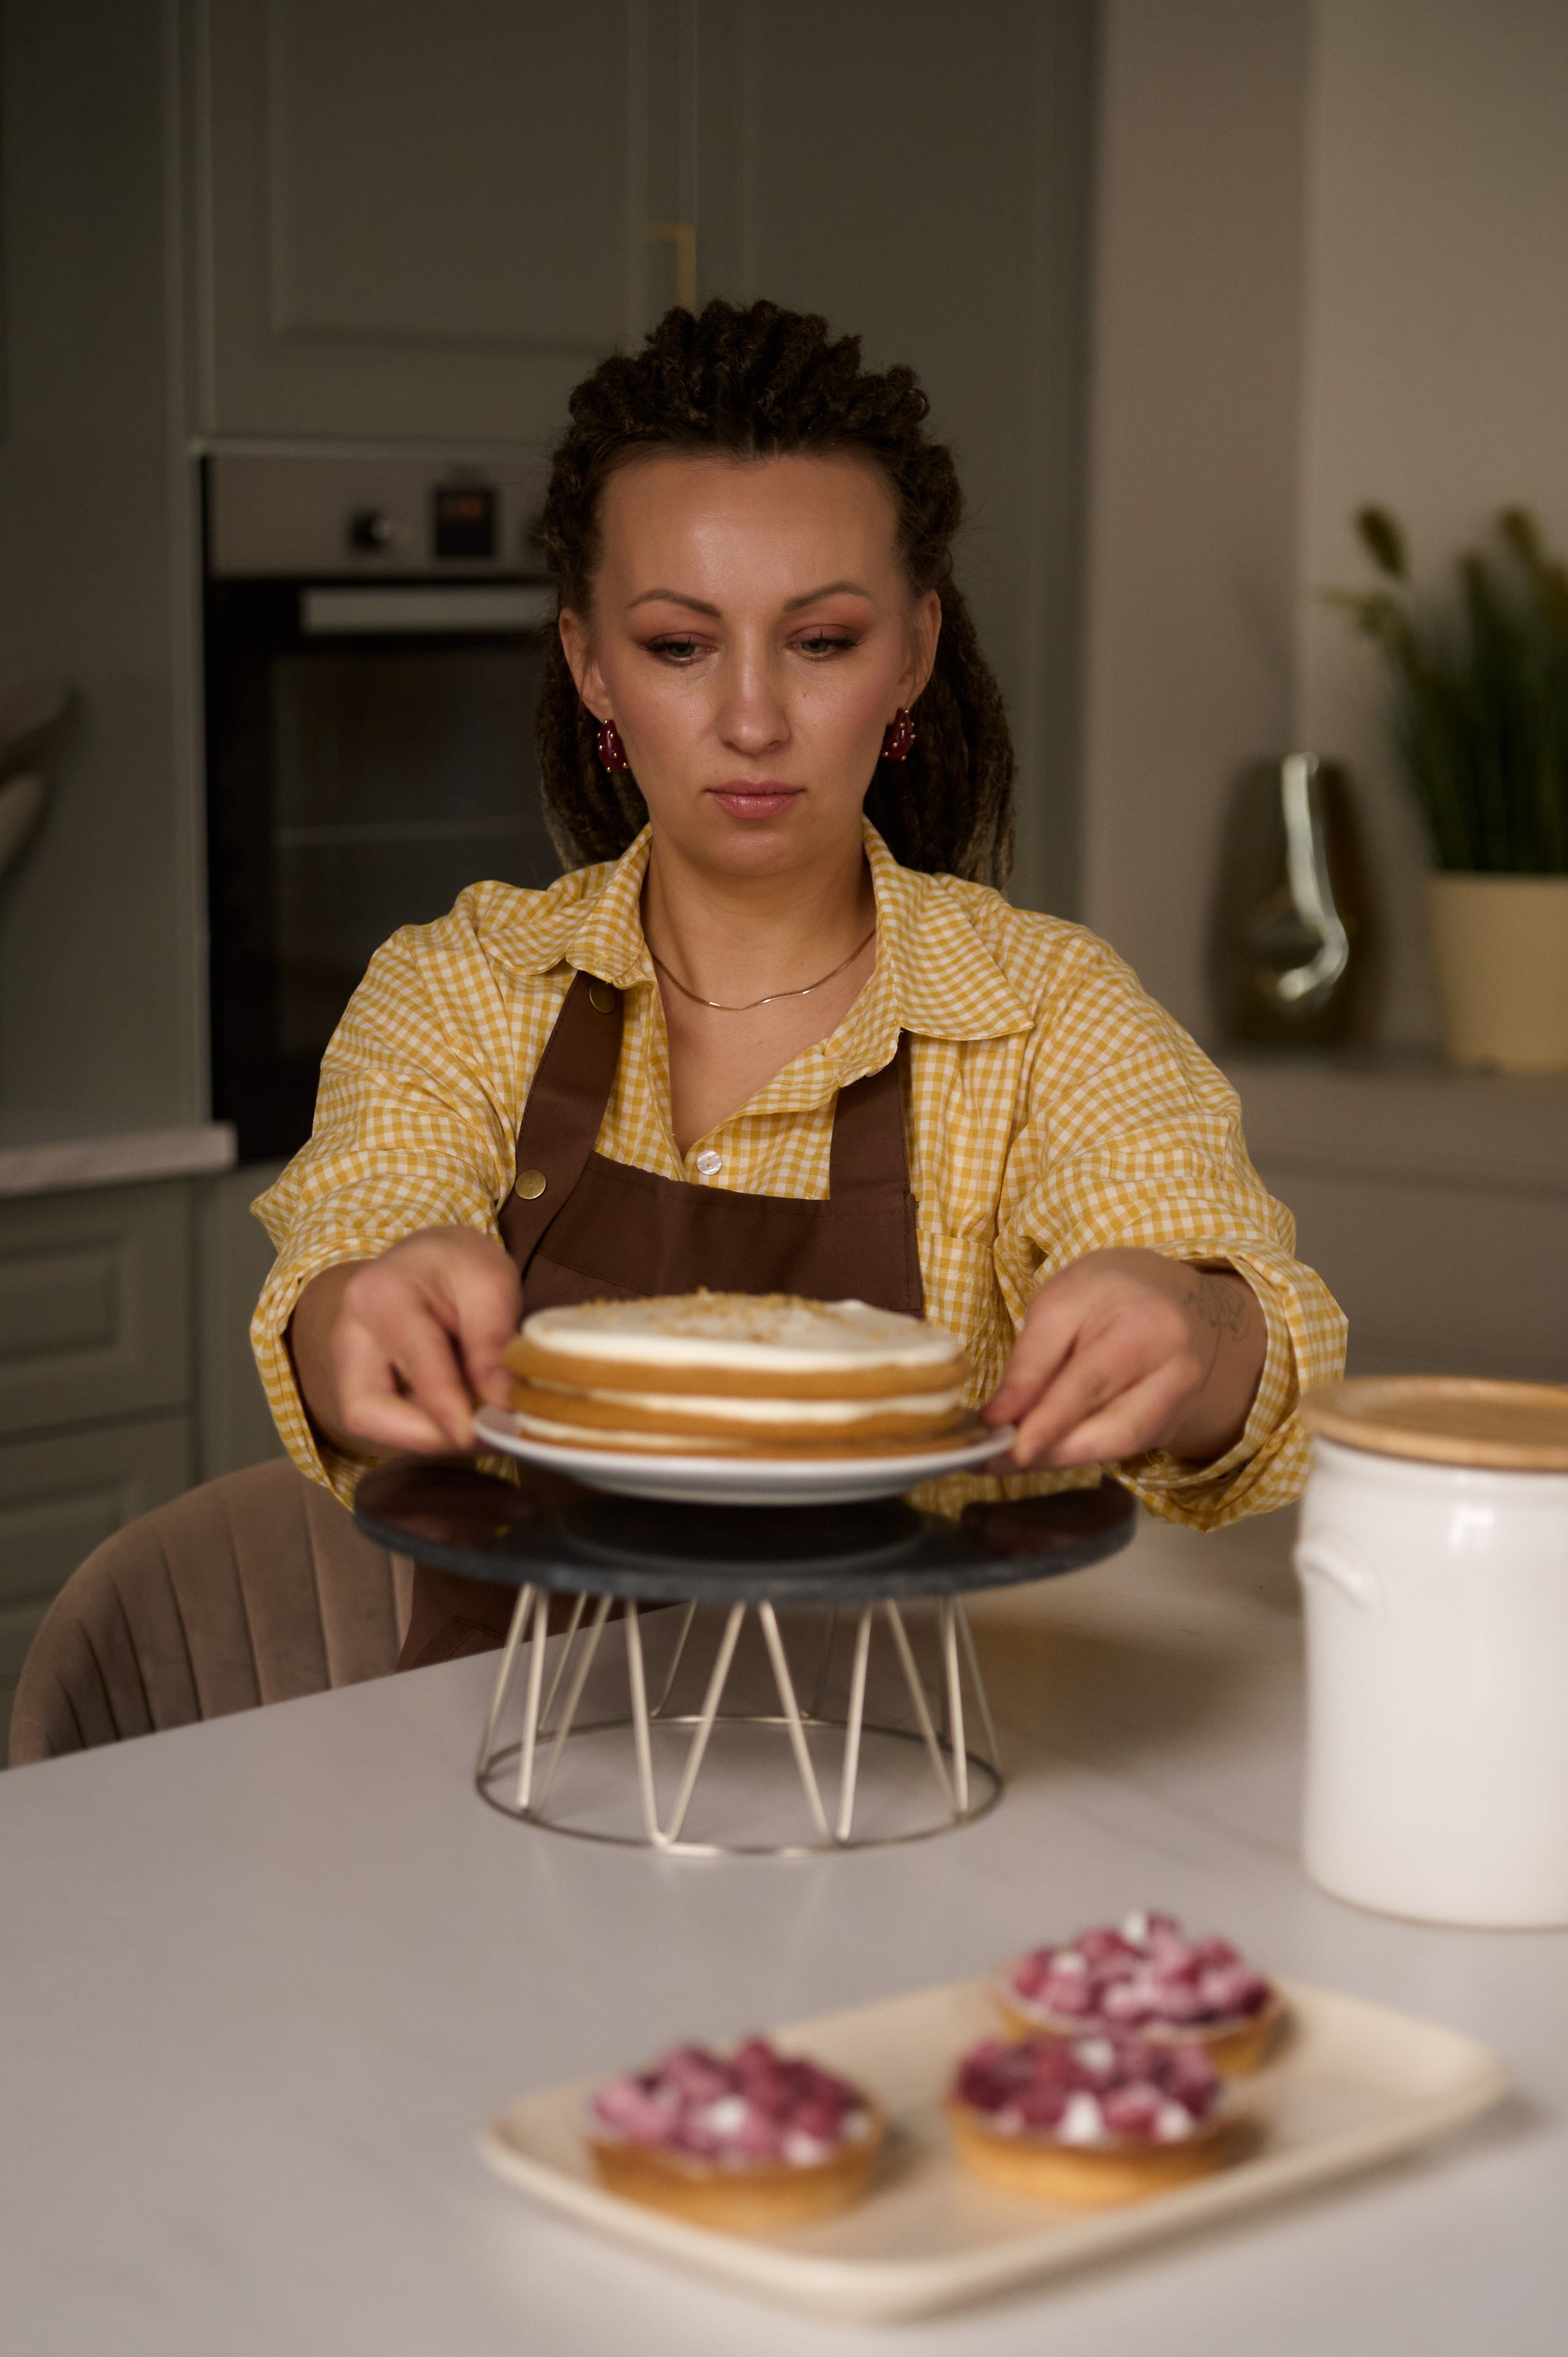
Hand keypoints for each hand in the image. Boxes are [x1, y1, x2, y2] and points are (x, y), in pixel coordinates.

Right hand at [289, 1227, 520, 1456]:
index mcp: (384, 1293)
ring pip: (370, 1423)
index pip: (415, 1360)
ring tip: (480, 1424)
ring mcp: (348, 1363)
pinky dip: (426, 1429)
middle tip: (482, 1436)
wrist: (429, 1259)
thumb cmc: (461, 1266)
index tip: (474, 1434)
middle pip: (366, 1409)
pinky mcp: (358, 1385)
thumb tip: (504, 1402)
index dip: (444, 1405)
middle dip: (424, 1435)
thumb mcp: (492, 1284)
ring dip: (427, 1435)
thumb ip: (494, 1342)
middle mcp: (351, 1333)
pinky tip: (463, 1418)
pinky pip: (385, 1422)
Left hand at [984, 1247, 1265, 1470]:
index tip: (1007, 1448)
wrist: (1174, 1299)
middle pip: (1112, 1431)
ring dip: (1058, 1458)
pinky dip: (1076, 1451)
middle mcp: (1177, 1373)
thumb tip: (999, 1418)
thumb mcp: (1060, 1302)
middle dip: (1049, 1452)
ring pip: (1117, 1449)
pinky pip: (1120, 1450)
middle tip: (994, 1460)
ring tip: (1009, 1457)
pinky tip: (1043, 1447)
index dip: (1047, 1422)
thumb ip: (1030, 1360)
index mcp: (1149, 1327)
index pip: (1091, 1383)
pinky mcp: (1170, 1426)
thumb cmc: (1109, 1292)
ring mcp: (1179, 1406)